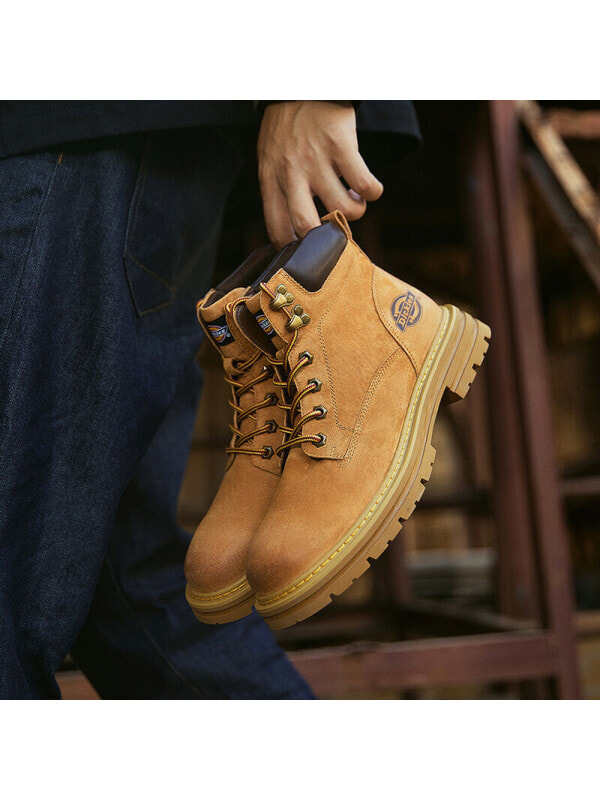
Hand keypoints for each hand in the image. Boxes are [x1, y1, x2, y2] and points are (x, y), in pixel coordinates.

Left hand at [257, 101, 382, 248]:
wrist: (302, 84)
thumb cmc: (286, 127)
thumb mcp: (270, 159)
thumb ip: (279, 191)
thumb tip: (295, 233)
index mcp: (271, 179)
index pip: (277, 229)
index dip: (294, 249)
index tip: (308, 251)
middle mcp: (291, 172)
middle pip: (307, 225)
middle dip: (326, 239)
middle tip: (335, 232)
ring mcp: (316, 159)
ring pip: (344, 208)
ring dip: (356, 212)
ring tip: (355, 200)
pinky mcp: (341, 145)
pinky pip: (366, 185)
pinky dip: (373, 192)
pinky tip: (368, 187)